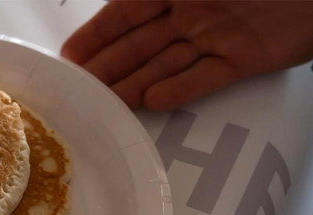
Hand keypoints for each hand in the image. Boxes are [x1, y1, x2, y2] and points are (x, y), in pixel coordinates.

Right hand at [61, 0, 312, 109]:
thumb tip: (123, 0)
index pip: (125, 14)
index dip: (96, 36)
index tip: (69, 57)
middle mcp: (192, 13)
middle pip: (139, 45)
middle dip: (107, 66)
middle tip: (78, 91)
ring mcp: (216, 37)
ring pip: (164, 65)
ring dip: (134, 84)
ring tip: (105, 105)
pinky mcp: (242, 59)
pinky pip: (202, 77)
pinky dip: (178, 90)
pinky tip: (151, 103)